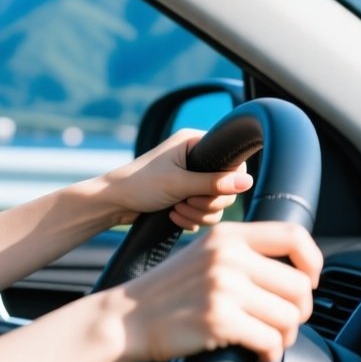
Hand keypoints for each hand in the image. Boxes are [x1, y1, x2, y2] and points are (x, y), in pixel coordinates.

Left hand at [98, 129, 253, 231]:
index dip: (228, 181)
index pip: (233, 160)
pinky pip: (204, 213)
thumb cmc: (139, 185)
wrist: (113, 204)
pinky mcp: (186, 197)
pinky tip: (172, 216)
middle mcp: (195, 159)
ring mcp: (191, 179)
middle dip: (207, 202)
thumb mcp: (179, 184)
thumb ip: (214, 183)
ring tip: (176, 210)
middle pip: (227, 188)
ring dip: (197, 213)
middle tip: (186, 201)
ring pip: (216, 204)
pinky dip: (190, 218)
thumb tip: (247, 181)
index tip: (208, 191)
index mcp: (194, 143)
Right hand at [111, 222, 321, 361]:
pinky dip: (270, 353)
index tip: (310, 281)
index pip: (293, 236)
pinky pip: (271, 341)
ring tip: (267, 339)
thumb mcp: (203, 255)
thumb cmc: (168, 293)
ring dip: (285, 336)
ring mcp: (222, 288)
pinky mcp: (219, 320)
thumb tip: (296, 272)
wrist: (126, 320)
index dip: (313, 261)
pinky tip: (258, 353)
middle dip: (299, 312)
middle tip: (282, 323)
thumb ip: (243, 254)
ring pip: (289, 317)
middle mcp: (227, 257)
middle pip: (298, 286)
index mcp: (227, 236)